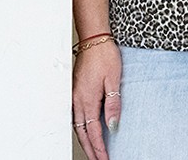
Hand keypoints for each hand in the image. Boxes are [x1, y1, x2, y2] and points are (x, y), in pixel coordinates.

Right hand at [72, 41, 121, 159]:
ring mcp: (74, 96)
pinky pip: (75, 116)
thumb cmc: (104, 55)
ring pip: (77, 126)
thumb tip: (113, 125)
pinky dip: (81, 128)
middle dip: (91, 149)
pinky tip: (86, 131)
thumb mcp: (113, 80)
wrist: (94, 40)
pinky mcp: (75, 91)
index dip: (99, 148)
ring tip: (94, 151)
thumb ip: (113, 104)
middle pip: (82, 133)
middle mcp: (77, 99)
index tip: (105, 159)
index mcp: (87, 99)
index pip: (93, 131)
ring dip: (85, 140)